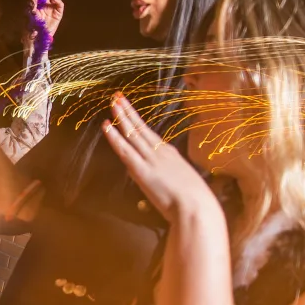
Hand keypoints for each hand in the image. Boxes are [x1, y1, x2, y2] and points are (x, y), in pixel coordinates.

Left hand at [26, 0, 63, 50]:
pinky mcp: (58, 13)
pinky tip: (56, 0)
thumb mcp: (28, 16)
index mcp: (35, 3)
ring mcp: (51, 8)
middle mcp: (43, 3)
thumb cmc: (30, 28)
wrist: (37, 40)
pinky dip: (58, 1)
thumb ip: (31, 6)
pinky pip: (59, 5)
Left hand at [102, 94, 218, 220]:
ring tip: (112, 102)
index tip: (129, 109)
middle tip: (117, 96)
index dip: (137, 121)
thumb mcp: (182, 183)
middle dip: (128, 111)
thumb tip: (155, 179)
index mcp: (171, 155)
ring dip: (121, 117)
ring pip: (132, 134)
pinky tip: (106, 126)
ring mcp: (150, 159)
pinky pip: (125, 150)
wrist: (197, 208)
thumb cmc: (195, 201)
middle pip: (140, 128)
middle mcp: (160, 152)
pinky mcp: (141, 170)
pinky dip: (114, 137)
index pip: (149, 135)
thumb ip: (168, 178)